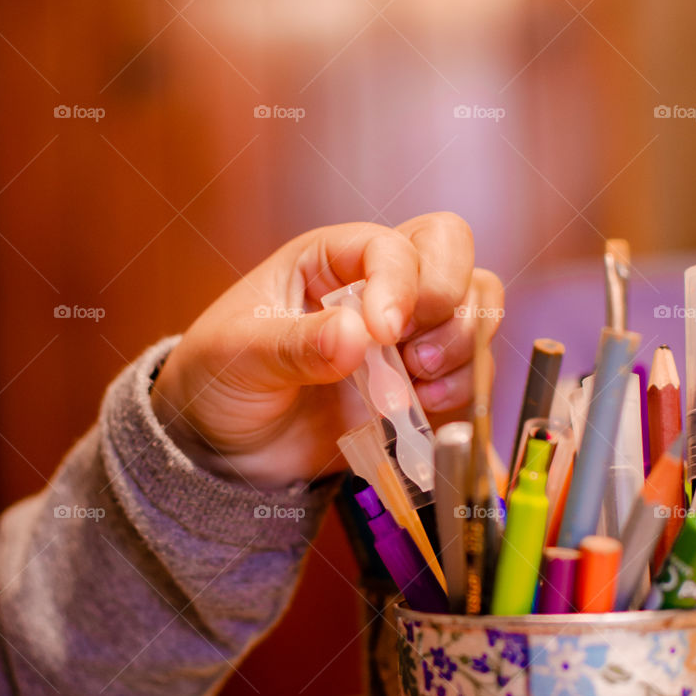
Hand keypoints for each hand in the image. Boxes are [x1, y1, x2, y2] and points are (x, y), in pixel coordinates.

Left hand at [150, 212, 502, 488]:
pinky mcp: (420, 382)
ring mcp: (405, 333)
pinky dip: (463, 385)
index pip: (391, 245)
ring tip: (418, 382)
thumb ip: (296, 345)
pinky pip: (472, 367)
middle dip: (450, 298)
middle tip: (415, 351)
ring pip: (475, 303)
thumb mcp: (241, 356)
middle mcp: (377, 285)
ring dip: (462, 343)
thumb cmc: (219, 379)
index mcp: (329, 259)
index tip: (385, 334)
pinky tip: (423, 407)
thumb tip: (356, 335)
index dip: (400, 284)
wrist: (224, 449)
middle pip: (451, 251)